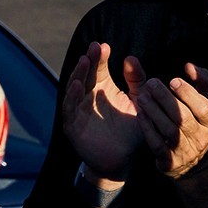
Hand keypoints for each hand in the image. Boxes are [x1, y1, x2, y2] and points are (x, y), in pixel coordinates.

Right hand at [62, 42, 144, 179]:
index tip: (104, 46)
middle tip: (94, 48)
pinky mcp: (72, 125)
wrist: (124, 160)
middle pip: (85, 74)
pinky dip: (71, 96)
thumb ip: (137, 81)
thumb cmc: (132, 130)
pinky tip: (77, 85)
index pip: (99, 69)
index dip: (100, 58)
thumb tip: (130, 58)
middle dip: (89, 61)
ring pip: (74, 88)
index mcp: (102, 88)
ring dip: (78, 74)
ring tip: (84, 61)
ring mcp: (78, 110)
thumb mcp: (138, 102)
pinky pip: (69, 109)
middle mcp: (88, 96)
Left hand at [134, 62, 207, 177]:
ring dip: (155, 112)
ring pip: (170, 131)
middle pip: (184, 119)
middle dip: (166, 100)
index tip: (172, 80)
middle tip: (151, 84)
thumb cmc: (196, 121)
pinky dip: (148, 129)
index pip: (204, 108)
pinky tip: (140, 115)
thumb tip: (189, 66)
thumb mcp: (205, 101)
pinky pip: (158, 145)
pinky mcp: (170, 162)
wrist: (191, 161)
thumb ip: (201, 81)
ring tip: (142, 97)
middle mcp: (202, 138)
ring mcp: (186, 152)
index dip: (189, 94)